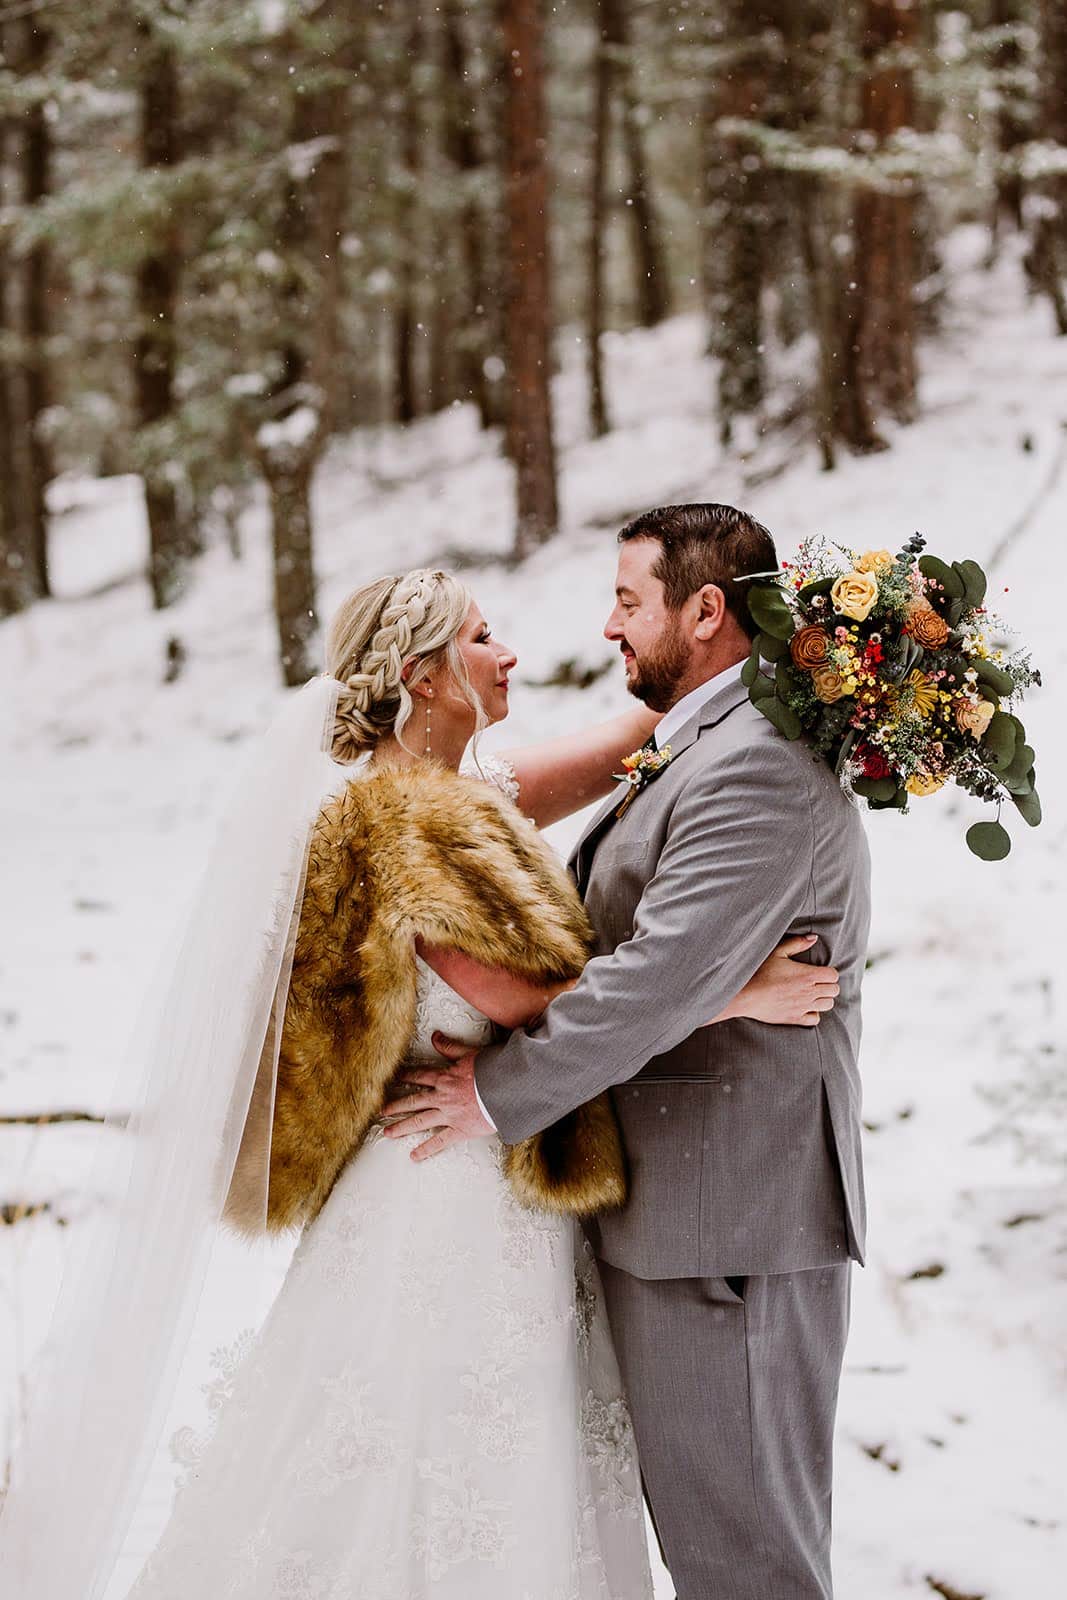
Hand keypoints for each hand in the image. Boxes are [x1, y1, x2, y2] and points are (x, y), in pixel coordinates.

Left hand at [379, 1034, 494, 1160]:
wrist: (506, 1090)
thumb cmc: (492, 1071)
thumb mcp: (469, 1053)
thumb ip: (450, 1046)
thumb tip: (435, 1036)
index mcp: (444, 1078)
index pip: (420, 1076)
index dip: (406, 1077)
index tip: (395, 1079)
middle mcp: (442, 1097)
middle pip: (413, 1101)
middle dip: (396, 1106)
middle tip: (381, 1111)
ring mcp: (449, 1114)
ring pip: (420, 1122)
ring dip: (402, 1127)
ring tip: (388, 1133)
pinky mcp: (459, 1129)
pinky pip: (439, 1141)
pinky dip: (426, 1149)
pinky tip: (414, 1156)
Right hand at [715, 934, 839, 1027]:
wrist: (746, 995)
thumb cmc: (760, 972)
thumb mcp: (777, 952)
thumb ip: (797, 943)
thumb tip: (814, 938)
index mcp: (808, 974)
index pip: (833, 975)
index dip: (829, 972)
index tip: (819, 971)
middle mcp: (810, 992)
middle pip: (834, 990)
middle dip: (828, 985)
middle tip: (817, 982)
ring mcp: (804, 1006)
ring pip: (828, 1005)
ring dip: (823, 998)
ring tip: (813, 994)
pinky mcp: (796, 1018)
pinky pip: (815, 1019)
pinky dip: (814, 1013)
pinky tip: (805, 1007)